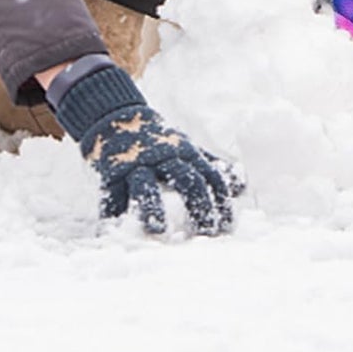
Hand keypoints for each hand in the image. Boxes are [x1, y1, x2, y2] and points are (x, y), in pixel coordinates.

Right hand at [49, 61, 241, 235]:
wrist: (117, 116)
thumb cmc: (158, 141)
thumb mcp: (186, 149)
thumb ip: (211, 167)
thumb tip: (241, 186)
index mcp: (186, 154)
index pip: (211, 178)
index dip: (221, 203)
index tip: (227, 228)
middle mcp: (164, 158)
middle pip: (186, 180)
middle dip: (199, 206)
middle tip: (206, 234)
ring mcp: (137, 163)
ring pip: (146, 185)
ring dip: (152, 207)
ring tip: (157, 231)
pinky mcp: (111, 171)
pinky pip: (111, 195)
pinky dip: (112, 213)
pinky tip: (115, 231)